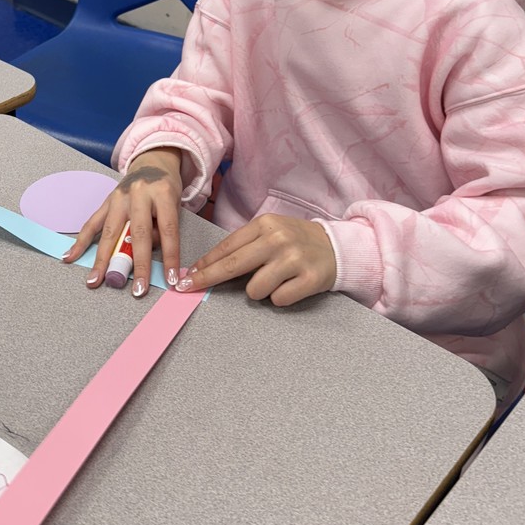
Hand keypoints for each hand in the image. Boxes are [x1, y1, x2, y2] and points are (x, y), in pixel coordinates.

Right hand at [62, 148, 182, 297]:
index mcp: (162, 193)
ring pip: (110, 232)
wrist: (152, 162)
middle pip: (138, 234)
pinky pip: (92, 223)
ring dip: (103, 259)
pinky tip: (70, 257)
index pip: (168, 230)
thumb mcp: (174, 204)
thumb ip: (162, 228)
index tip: (171, 280)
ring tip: (95, 281)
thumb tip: (144, 258)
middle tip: (137, 290)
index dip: (170, 257)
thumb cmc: (165, 189)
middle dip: (138, 265)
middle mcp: (138, 194)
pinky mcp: (105, 201)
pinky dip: (80, 241)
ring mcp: (118, 197)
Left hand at [175, 214, 336, 305]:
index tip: (187, 276)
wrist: (337, 247)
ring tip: (275, 279)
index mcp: (266, 224)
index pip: (227, 247)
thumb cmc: (296, 241)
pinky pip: (278, 300)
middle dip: (206, 279)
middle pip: (232, 265)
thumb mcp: (270, 232)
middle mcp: (278, 239)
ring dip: (259, 290)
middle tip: (188, 288)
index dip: (204, 264)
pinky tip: (291, 285)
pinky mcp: (310, 279)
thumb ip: (244, 246)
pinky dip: (281, 297)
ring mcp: (295, 259)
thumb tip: (207, 266)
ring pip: (255, 289)